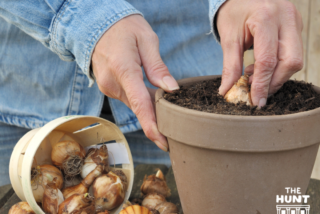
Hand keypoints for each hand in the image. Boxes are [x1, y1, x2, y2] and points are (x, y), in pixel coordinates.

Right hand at [91, 15, 178, 151]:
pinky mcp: (109, 87)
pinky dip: (142, 102)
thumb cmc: (124, 28)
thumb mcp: (146, 39)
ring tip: (170, 114)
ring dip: (150, 109)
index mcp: (123, 69)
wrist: (96, 24)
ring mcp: (108, 87)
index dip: (152, 126)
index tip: (163, 142)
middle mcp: (112, 83)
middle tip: (176, 132)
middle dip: (157, 121)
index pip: (140, 104)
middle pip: (139, 108)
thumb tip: (172, 89)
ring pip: (134, 105)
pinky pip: (129, 98)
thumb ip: (158, 67)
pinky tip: (154, 100)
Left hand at [217, 0, 302, 106]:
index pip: (268, 59)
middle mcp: (286, 18)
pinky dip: (278, 67)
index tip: (256, 101)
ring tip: (254, 78)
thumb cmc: (234, 12)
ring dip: (276, 76)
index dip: (262, 84)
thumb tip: (227, 91)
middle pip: (290, 61)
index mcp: (265, 18)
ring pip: (295, 60)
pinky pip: (294, 53)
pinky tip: (261, 68)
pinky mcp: (297, 26)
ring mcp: (295, 21)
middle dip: (274, 82)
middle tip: (256, 92)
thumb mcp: (228, 38)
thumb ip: (230, 66)